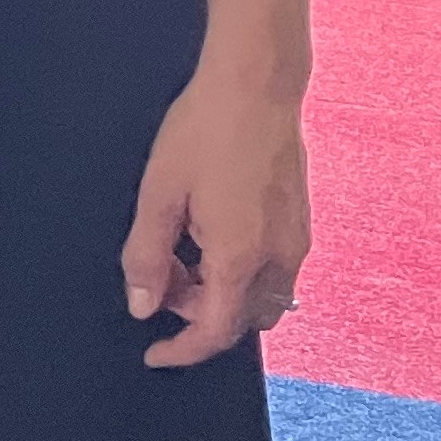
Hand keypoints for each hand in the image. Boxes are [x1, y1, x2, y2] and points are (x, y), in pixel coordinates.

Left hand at [122, 66, 310, 369]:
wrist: (257, 86)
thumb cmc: (206, 131)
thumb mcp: (159, 194)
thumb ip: (147, 256)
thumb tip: (141, 305)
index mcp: (242, 258)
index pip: (216, 332)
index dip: (183, 351)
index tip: (155, 355)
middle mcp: (280, 258)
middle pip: (241, 319)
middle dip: (197, 314)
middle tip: (157, 278)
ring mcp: (296, 240)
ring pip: (260, 297)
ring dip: (218, 293)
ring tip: (177, 249)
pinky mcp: (300, 222)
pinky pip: (271, 270)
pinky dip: (237, 272)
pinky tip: (205, 232)